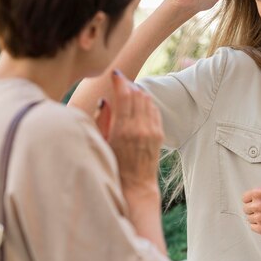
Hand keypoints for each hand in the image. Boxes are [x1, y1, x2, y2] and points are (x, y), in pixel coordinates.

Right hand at [101, 70, 163, 189]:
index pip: (125, 95)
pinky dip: (147, 103)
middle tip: (120, 81)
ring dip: (138, 92)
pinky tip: (139, 104)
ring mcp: (152, 131)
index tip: (115, 73)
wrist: (135, 187)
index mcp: (123, 129)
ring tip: (128, 91)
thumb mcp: (101, 145)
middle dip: (128, 84)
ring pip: (147, 100)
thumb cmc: (112, 168)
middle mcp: (140, 128)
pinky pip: (154, 110)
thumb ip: (103, 120)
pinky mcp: (159, 135)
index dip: (120, 80)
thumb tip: (105, 100)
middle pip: (137, 94)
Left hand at [242, 150, 260, 235]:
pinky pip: (253, 227)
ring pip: (249, 218)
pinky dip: (259, 226)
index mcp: (259, 192)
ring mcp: (260, 218)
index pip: (245, 198)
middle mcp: (257, 205)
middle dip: (254, 208)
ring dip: (256, 217)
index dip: (252, 199)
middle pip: (246, 208)